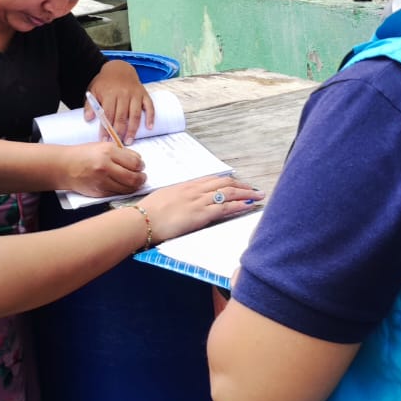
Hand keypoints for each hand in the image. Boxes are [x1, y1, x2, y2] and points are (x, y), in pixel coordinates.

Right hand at [62, 143, 145, 197]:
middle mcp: (105, 166)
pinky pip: (118, 193)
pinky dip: (123, 191)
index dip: (141, 165)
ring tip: (135, 182)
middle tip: (142, 177)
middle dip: (142, 178)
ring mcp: (102, 181)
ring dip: (135, 186)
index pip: (135, 162)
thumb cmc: (84, 155)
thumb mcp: (103, 146)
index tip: (141, 166)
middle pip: (134, 177)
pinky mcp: (99, 192)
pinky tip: (123, 186)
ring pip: (128, 188)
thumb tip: (138, 161)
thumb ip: (121, 153)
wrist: (64, 166)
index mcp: (108, 152)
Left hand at [86, 61, 153, 141]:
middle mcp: (123, 94)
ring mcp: (135, 94)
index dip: (105, 129)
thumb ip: (90, 105)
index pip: (107, 115)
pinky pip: (149, 106)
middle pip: (122, 116)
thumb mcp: (93, 90)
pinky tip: (149, 128)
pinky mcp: (144, 94)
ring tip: (129, 141)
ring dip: (133, 129)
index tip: (104, 140)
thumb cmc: (105, 83)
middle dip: (119, 132)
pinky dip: (150, 117)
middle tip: (117, 144)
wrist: (119, 68)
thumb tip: (88, 119)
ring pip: (135, 114)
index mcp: (110, 93)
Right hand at [140, 175, 263, 242]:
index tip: (237, 184)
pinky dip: (239, 205)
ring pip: (229, 193)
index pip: (212, 180)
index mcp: (186, 186)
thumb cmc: (147, 212)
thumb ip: (177, 197)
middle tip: (254, 189)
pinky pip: (225, 207)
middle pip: (225, 183)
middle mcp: (195, 190)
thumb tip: (181, 201)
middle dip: (242, 185)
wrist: (141, 220)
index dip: (228, 182)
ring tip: (259, 196)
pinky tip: (249, 205)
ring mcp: (199, 201)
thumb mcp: (164, 198)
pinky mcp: (201, 214)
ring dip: (246, 194)